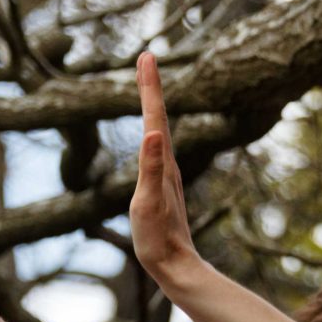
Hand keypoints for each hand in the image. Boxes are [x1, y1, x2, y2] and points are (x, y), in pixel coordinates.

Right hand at [130, 52, 203, 286]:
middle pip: (159, 116)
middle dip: (151, 86)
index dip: (150, 86)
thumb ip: (150, 167)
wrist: (175, 266)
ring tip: (147, 84)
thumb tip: (153, 131)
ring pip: (160, 130)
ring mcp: (166, 174)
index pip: (155, 115)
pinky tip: (152, 132)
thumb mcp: (148, 202)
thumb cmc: (158, 238)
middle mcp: (167, 163)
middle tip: (146, 58)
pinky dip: (153, 129)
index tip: (147, 55)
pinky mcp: (162, 185)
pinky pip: (156, 148)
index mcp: (163, 162)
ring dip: (153, 105)